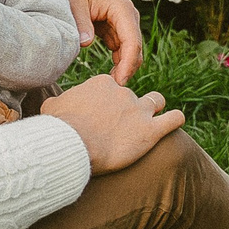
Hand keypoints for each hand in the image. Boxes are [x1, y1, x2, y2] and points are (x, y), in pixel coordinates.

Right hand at [39, 71, 183, 174]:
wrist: (73, 144)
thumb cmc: (60, 127)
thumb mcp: (52, 106)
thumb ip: (60, 101)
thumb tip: (56, 104)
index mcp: (101, 84)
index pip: (111, 88)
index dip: (107, 102)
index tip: (101, 116)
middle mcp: (123, 92)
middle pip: (132, 95)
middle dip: (128, 107)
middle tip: (119, 125)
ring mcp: (139, 110)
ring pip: (156, 100)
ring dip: (154, 108)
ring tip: (148, 121)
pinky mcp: (151, 131)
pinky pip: (174, 119)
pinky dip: (176, 120)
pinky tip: (173, 123)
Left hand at [55, 0, 142, 82]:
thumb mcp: (73, 3)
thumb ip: (80, 24)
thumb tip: (85, 45)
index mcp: (121, 9)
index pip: (132, 42)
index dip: (128, 65)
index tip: (118, 82)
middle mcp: (127, 14)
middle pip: (135, 48)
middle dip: (127, 69)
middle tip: (113, 90)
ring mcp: (123, 19)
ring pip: (130, 49)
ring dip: (123, 65)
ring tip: (109, 84)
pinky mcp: (115, 23)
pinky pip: (121, 45)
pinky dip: (117, 59)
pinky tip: (109, 73)